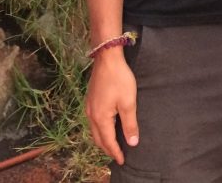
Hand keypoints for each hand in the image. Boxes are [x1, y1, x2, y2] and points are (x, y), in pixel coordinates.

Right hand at [85, 49, 138, 164]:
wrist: (107, 59)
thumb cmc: (120, 80)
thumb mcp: (128, 102)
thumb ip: (130, 123)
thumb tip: (132, 143)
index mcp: (101, 118)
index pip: (108, 142)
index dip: (115, 152)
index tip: (122, 161)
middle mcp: (91, 116)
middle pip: (98, 139)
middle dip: (107, 149)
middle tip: (117, 156)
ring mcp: (89, 108)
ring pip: (94, 131)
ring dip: (103, 140)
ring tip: (112, 145)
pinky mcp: (90, 100)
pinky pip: (93, 122)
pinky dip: (100, 130)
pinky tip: (106, 126)